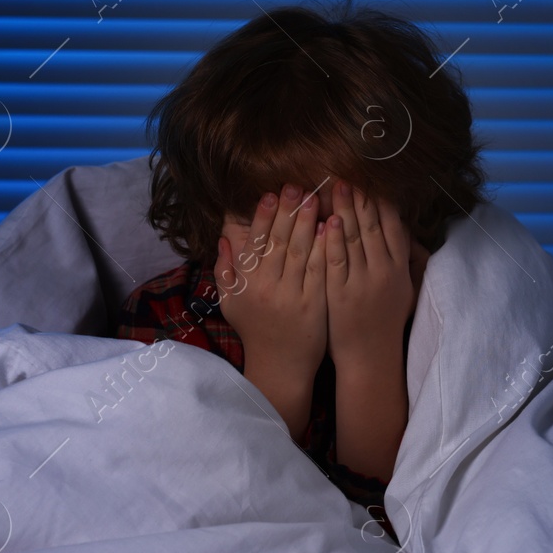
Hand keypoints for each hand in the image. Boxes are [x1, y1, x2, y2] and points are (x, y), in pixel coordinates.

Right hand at [215, 183, 329, 434]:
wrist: (279, 366)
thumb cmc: (255, 331)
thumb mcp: (231, 302)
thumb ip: (225, 270)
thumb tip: (223, 238)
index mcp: (247, 282)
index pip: (256, 242)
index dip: (264, 216)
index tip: (272, 193)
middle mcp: (268, 286)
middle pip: (279, 241)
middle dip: (289, 211)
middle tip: (298, 186)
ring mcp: (292, 294)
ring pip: (300, 252)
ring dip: (307, 223)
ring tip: (316, 198)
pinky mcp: (314, 303)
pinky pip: (319, 271)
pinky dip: (324, 248)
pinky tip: (329, 229)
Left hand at [324, 181, 413, 370]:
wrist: (371, 357)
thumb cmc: (387, 322)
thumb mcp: (407, 291)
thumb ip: (410, 261)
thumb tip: (410, 234)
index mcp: (400, 269)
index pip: (394, 227)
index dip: (383, 203)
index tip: (372, 181)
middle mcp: (385, 273)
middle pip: (373, 227)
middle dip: (361, 198)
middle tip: (350, 174)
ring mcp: (362, 283)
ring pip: (354, 239)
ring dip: (346, 210)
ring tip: (335, 186)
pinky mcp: (341, 295)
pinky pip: (336, 262)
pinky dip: (332, 240)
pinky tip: (327, 222)